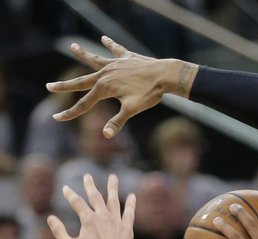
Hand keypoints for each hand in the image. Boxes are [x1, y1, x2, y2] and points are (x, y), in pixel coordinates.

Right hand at [46, 36, 192, 137]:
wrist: (164, 75)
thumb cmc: (149, 94)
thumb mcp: (132, 110)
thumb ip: (117, 121)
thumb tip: (106, 135)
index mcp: (104, 88)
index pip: (84, 104)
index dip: (70, 113)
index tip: (56, 117)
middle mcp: (105, 74)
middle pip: (81, 82)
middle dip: (65, 86)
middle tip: (49, 86)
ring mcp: (115, 64)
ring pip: (95, 60)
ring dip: (83, 54)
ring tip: (73, 46)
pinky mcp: (126, 58)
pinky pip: (115, 50)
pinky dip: (109, 44)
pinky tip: (103, 38)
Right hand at [47, 174, 134, 238]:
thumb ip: (59, 231)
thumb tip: (50, 218)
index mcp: (88, 220)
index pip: (77, 202)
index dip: (70, 195)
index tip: (65, 188)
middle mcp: (103, 217)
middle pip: (95, 197)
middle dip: (90, 186)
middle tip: (87, 176)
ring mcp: (117, 222)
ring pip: (114, 201)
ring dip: (112, 188)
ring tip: (112, 177)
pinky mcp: (127, 229)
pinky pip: (129, 213)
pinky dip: (131, 204)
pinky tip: (133, 196)